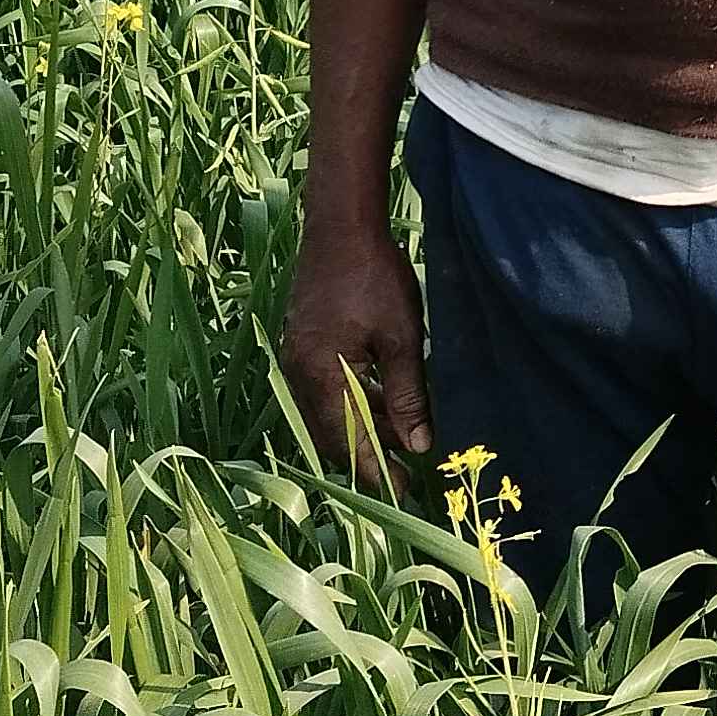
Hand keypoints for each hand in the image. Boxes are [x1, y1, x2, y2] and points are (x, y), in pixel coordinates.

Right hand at [280, 216, 433, 491]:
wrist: (341, 225)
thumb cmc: (375, 277)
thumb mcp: (401, 338)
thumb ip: (407, 395)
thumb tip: (419, 444)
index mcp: (321, 376)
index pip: (348, 442)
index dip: (376, 471)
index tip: (406, 490)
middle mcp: (300, 374)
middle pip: (332, 434)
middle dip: (369, 454)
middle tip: (408, 467)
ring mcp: (297, 359)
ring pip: (329, 412)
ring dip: (363, 426)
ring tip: (404, 435)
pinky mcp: (303, 345)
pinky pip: (326, 390)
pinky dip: (353, 401)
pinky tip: (384, 400)